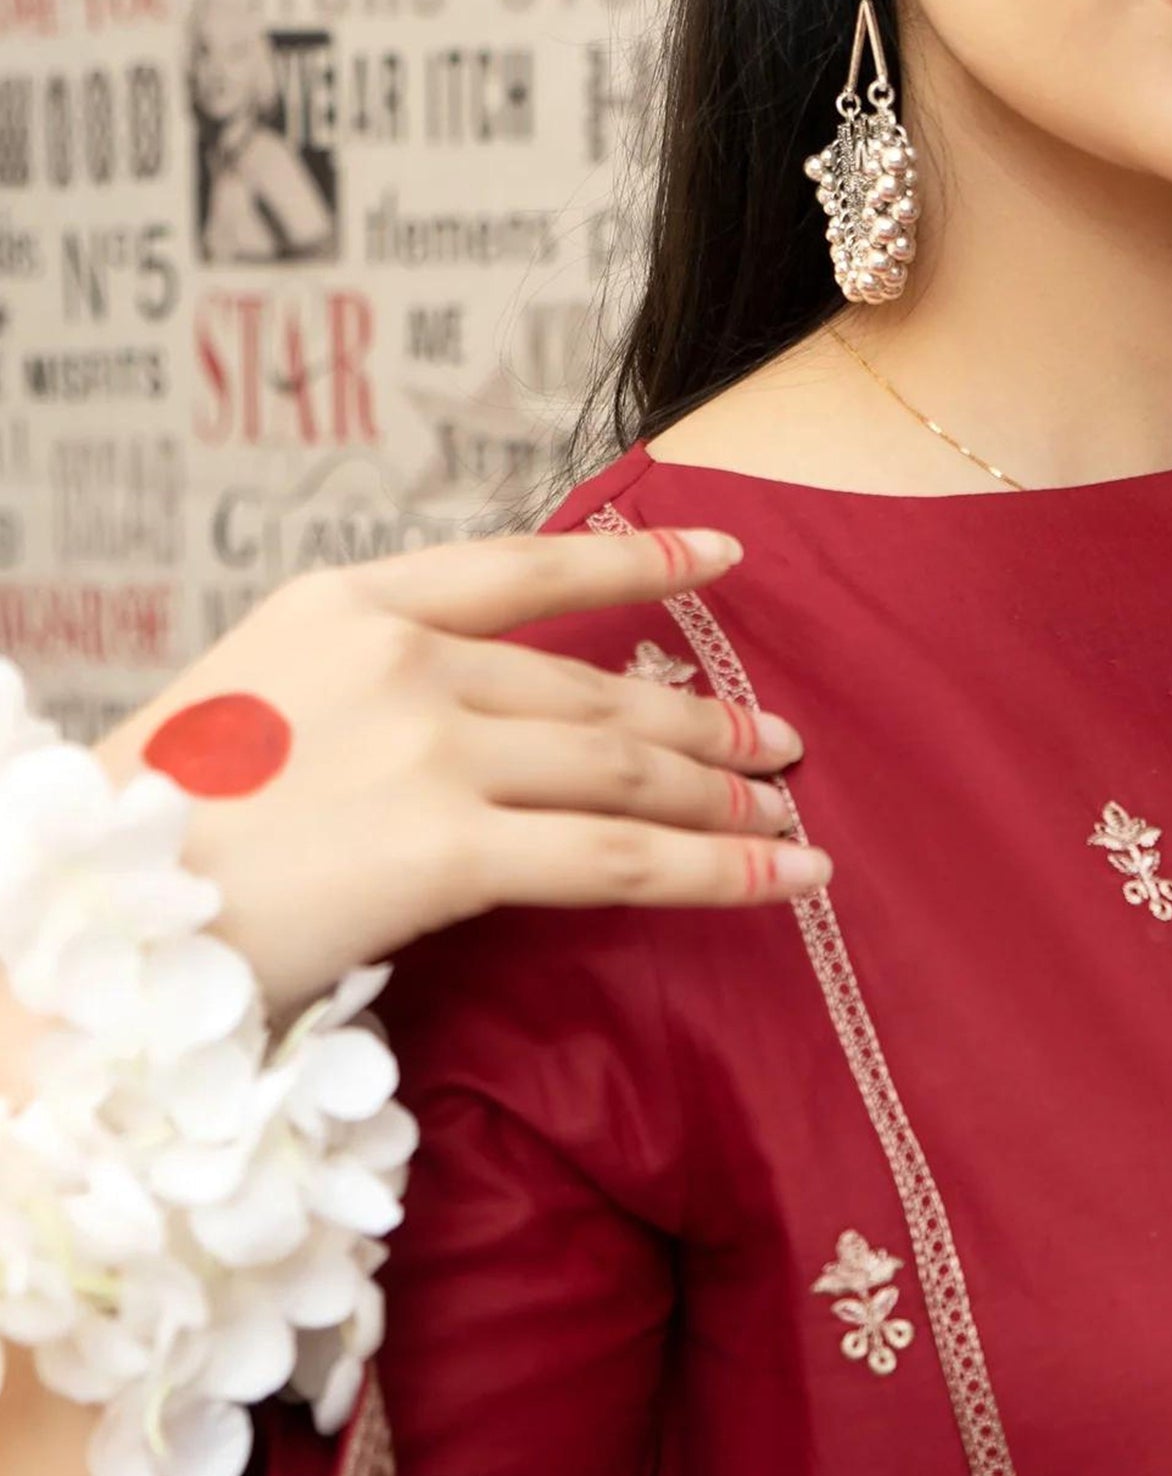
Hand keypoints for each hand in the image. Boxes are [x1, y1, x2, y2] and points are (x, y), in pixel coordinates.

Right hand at [91, 528, 829, 1020]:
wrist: (77, 916)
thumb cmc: (151, 840)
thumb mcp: (251, 712)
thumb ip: (356, 700)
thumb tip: (457, 732)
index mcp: (342, 604)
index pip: (521, 568)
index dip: (636, 563)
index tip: (722, 559)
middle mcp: (397, 655)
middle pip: (592, 687)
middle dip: (700, 719)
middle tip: (780, 744)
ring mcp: (427, 744)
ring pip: (621, 765)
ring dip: (722, 793)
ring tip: (791, 813)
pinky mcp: (445, 845)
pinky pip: (620, 856)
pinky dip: (722, 867)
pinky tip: (790, 875)